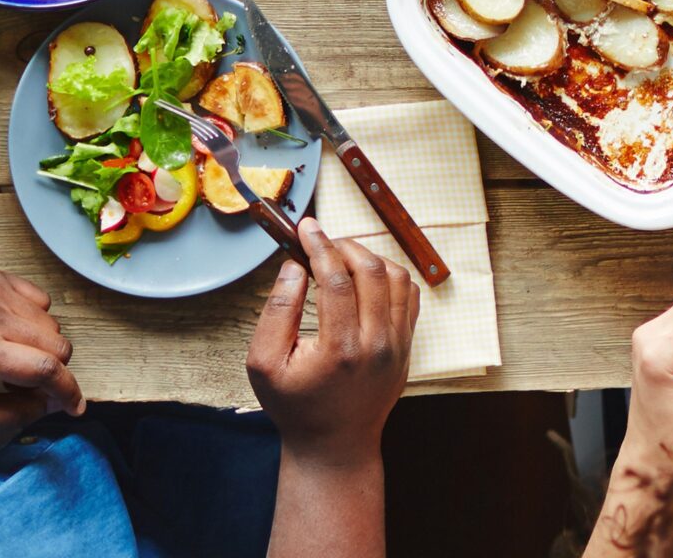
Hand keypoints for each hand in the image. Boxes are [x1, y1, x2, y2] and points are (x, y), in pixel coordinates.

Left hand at [0, 268, 81, 440]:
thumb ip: (8, 417)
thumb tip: (46, 405)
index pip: (48, 370)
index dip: (68, 392)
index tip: (73, 406)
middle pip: (58, 344)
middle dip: (53, 371)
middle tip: (26, 385)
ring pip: (51, 321)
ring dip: (41, 346)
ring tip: (9, 358)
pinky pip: (38, 298)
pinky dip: (32, 319)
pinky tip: (7, 332)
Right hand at [250, 219, 419, 464]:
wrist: (335, 445)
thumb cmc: (295, 407)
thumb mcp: (264, 365)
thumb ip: (276, 312)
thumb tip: (294, 267)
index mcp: (340, 349)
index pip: (336, 279)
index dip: (319, 245)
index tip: (306, 227)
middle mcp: (377, 344)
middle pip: (371, 270)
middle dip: (343, 245)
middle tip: (320, 242)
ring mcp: (399, 344)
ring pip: (396, 277)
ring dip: (369, 257)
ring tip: (341, 259)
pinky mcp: (408, 345)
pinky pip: (408, 294)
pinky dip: (390, 275)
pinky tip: (365, 277)